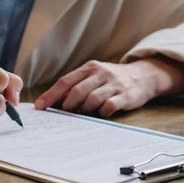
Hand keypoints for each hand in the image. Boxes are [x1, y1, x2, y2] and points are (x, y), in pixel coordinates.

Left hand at [34, 58, 183, 117]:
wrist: (144, 75)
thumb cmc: (111, 79)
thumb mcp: (93, 76)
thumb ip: (76, 86)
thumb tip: (52, 101)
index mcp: (89, 68)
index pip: (65, 82)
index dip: (51, 95)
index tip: (39, 107)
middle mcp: (100, 74)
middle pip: (77, 91)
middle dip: (67, 105)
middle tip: (64, 113)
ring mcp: (114, 84)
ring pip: (92, 99)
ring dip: (84, 110)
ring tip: (84, 113)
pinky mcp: (126, 96)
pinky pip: (109, 106)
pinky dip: (101, 112)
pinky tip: (101, 114)